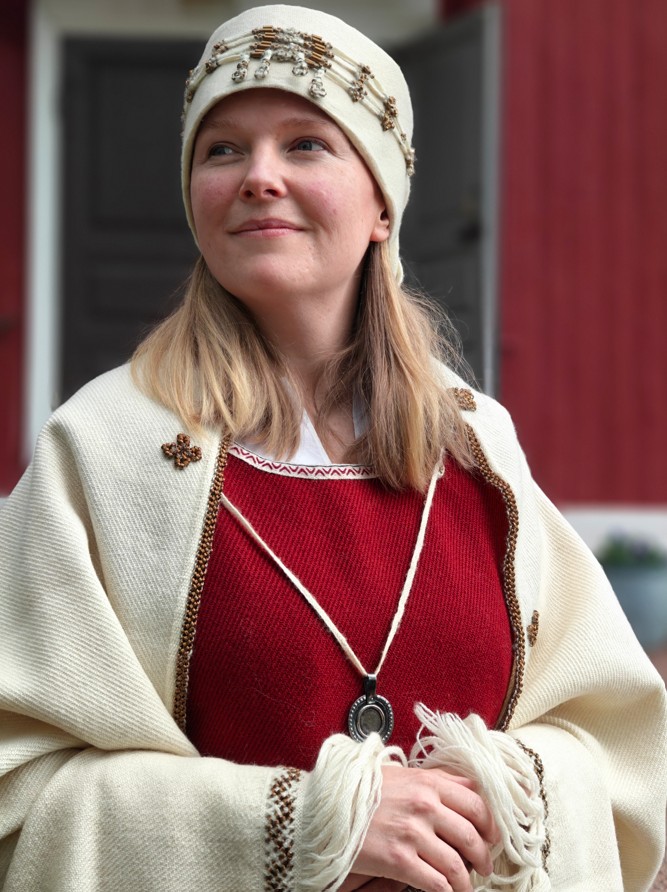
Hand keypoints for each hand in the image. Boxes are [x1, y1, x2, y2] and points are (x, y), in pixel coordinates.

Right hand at [351, 764, 498, 891]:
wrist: (330, 807)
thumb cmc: (365, 789)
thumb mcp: (403, 774)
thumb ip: (436, 779)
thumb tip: (469, 786)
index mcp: (428, 782)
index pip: (476, 803)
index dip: (490, 824)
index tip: (492, 837)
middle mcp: (424, 805)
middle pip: (471, 836)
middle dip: (483, 857)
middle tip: (484, 866)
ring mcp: (412, 833)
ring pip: (457, 864)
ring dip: (467, 881)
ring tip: (466, 886)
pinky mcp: (398, 859)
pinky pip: (436, 883)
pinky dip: (447, 891)